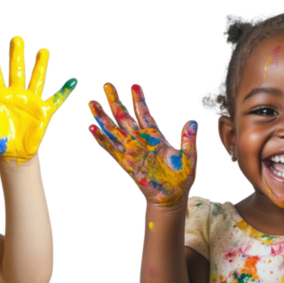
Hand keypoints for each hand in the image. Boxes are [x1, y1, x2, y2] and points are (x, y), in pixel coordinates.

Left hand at [0, 34, 77, 165]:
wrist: (13, 155)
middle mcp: (16, 93)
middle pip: (17, 70)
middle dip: (17, 55)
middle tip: (17, 38)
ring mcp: (31, 100)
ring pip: (37, 78)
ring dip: (41, 65)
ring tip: (44, 50)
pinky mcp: (45, 111)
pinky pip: (57, 99)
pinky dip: (65, 90)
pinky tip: (73, 80)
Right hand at [86, 82, 199, 206]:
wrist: (171, 198)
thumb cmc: (181, 178)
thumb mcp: (190, 156)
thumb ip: (189, 139)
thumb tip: (192, 121)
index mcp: (156, 136)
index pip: (145, 113)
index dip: (139, 100)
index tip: (134, 85)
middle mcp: (141, 140)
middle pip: (125, 117)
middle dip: (116, 101)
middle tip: (106, 84)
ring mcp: (132, 151)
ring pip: (114, 130)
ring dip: (103, 116)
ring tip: (91, 102)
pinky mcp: (125, 163)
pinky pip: (111, 149)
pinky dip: (101, 139)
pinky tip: (91, 128)